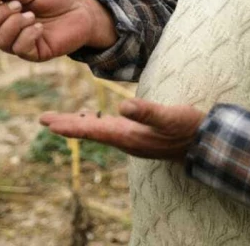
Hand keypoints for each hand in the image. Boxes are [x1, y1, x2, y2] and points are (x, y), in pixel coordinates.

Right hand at [0, 0, 115, 61]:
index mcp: (6, 13)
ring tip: (31, 16)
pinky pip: (20, 49)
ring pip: (0, 41)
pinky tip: (39, 27)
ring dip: (13, 25)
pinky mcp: (35, 54)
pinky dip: (27, 36)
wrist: (82, 12)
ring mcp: (21, 43)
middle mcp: (10, 30)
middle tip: (19, 5)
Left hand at [40, 98, 204, 160]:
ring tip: (58, 120)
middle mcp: (125, 140)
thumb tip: (123, 105)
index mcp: (128, 136)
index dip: (68, 125)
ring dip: (77, 125)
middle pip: (89, 132)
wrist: (206, 143)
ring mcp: (131, 139)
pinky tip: (89, 117)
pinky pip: (107, 130)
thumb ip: (147, 112)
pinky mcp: (137, 135)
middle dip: (65, 125)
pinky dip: (93, 123)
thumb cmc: (188, 128)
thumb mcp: (170, 116)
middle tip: (42, 119)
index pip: (91, 130)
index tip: (47, 122)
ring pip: (96, 131)